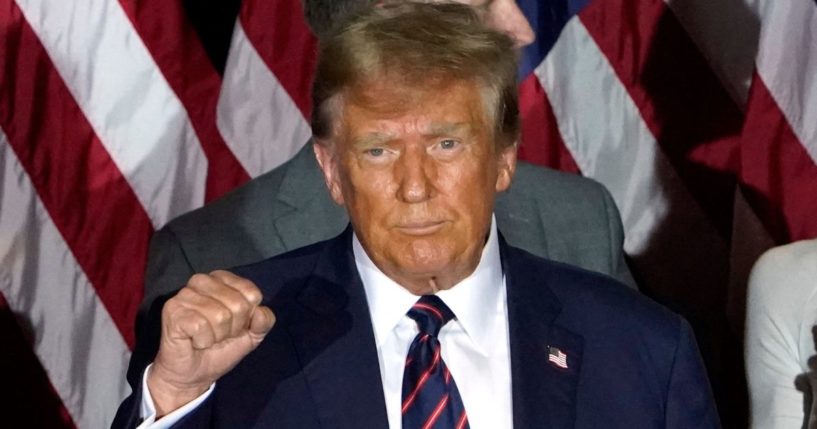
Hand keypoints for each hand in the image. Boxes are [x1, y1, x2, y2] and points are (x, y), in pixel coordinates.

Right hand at [147, 270, 275, 415]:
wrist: (193, 375)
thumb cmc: (219, 349)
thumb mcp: (252, 335)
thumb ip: (264, 321)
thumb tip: (260, 311)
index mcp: (222, 280)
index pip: (251, 293)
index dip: (247, 317)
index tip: (233, 327)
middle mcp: (202, 281)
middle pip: (237, 304)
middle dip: (232, 328)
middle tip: (218, 336)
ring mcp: (185, 294)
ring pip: (219, 315)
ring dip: (216, 336)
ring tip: (206, 339)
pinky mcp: (172, 310)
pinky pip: (201, 325)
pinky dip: (203, 340)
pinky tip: (194, 342)